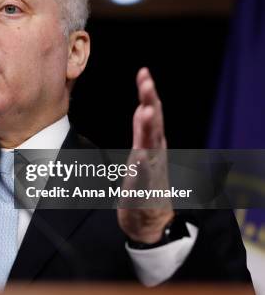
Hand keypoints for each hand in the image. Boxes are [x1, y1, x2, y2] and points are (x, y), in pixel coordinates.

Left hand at [118, 68, 173, 243]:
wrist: (152, 222)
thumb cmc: (147, 184)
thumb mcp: (144, 151)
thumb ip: (144, 130)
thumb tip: (144, 106)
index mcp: (152, 145)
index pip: (151, 114)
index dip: (148, 93)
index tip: (144, 72)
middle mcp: (154, 155)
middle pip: (153, 124)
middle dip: (150, 101)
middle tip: (147, 80)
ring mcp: (149, 172)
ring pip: (149, 146)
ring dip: (148, 128)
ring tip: (146, 110)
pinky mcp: (142, 191)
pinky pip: (142, 178)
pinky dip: (141, 167)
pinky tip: (140, 157)